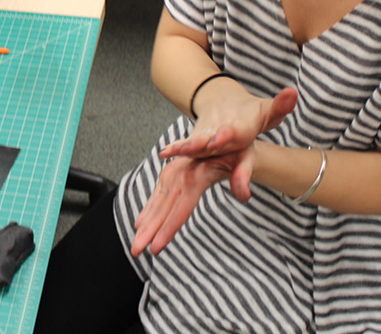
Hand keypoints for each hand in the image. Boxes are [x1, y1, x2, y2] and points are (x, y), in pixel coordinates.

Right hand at [130, 147, 254, 256]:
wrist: (226, 131)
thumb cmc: (236, 148)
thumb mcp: (245, 159)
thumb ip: (242, 176)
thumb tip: (244, 195)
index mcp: (196, 175)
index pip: (181, 208)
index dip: (168, 229)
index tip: (156, 247)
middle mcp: (179, 176)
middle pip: (163, 209)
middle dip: (148, 232)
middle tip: (136, 250)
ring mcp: (172, 175)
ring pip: (156, 204)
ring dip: (145, 225)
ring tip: (136, 244)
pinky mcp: (170, 176)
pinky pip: (157, 198)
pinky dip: (147, 212)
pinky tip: (140, 224)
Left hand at [162, 85, 297, 159]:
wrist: (232, 118)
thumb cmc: (251, 115)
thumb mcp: (267, 110)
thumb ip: (280, 105)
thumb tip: (293, 92)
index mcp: (245, 137)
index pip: (242, 140)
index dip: (234, 139)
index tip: (226, 134)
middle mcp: (227, 146)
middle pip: (219, 146)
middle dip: (210, 144)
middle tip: (205, 143)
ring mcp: (210, 146)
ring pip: (199, 148)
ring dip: (189, 149)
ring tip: (175, 150)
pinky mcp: (196, 144)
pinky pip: (185, 146)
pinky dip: (176, 148)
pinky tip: (165, 151)